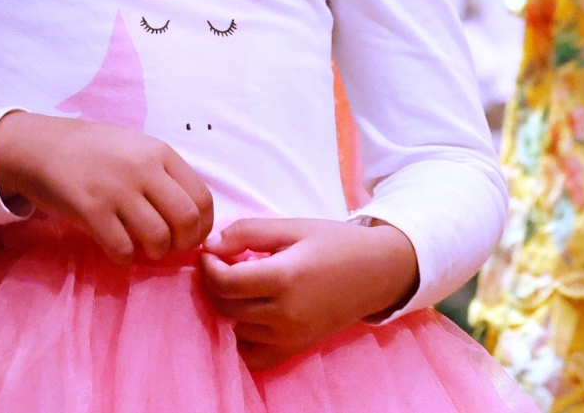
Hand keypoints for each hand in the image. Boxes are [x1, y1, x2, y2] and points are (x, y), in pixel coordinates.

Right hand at [0, 111, 213, 262]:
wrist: (40, 146)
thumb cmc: (91, 152)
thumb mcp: (135, 149)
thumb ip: (164, 177)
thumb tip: (193, 222)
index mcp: (159, 152)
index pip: (203, 200)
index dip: (201, 228)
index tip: (186, 236)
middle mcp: (142, 168)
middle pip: (187, 222)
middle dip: (181, 244)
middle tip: (164, 246)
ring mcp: (116, 188)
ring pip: (159, 239)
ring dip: (153, 253)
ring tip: (139, 245)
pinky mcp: (91, 209)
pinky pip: (124, 249)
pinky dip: (124, 256)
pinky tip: (114, 245)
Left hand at [199, 216, 418, 371]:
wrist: (375, 273)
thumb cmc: (332, 243)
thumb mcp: (289, 226)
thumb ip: (246, 232)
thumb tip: (210, 245)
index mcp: (285, 278)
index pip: (226, 283)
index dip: (208, 266)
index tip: (210, 252)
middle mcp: (287, 314)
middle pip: (227, 306)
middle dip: (213, 283)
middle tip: (220, 263)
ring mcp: (292, 337)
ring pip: (237, 329)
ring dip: (226, 307)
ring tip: (236, 283)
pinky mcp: (298, 349)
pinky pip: (255, 358)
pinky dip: (241, 340)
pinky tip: (245, 315)